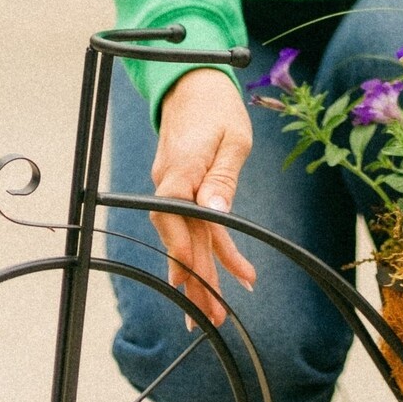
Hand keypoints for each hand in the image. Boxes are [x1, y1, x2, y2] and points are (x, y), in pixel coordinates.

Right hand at [149, 69, 255, 326]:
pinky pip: (197, 224)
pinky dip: (213, 250)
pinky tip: (231, 273)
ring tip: (214, 313)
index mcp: (180, 170)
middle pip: (180, 238)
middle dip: (195, 280)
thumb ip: (223, 178)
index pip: (175, 219)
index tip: (199, 282)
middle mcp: (169, 184)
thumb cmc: (218, 107)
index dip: (186, 252)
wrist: (194, 83)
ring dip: (200, 275)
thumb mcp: (233, 138)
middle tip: (209, 319)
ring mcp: (173, 188)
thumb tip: (216, 214)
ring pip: (187, 238)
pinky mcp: (183, 189)